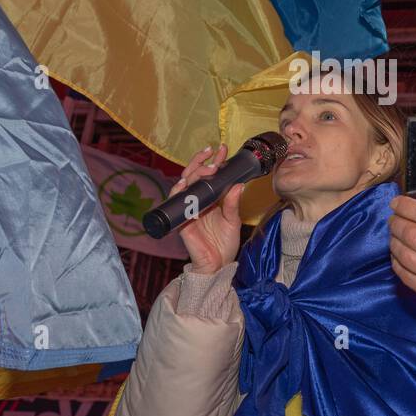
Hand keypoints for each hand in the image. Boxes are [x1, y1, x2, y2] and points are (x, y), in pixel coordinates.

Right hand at [169, 144, 244, 274]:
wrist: (219, 266)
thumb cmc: (225, 244)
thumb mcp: (233, 220)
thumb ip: (233, 203)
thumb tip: (239, 185)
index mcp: (208, 199)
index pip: (207, 175)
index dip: (212, 161)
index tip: (222, 149)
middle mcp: (196, 202)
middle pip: (191, 176)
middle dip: (201, 162)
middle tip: (213, 155)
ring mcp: (187, 211)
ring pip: (182, 185)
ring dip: (192, 174)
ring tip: (207, 168)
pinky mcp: (181, 222)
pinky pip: (176, 204)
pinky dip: (178, 193)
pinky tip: (184, 185)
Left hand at [388, 194, 415, 322]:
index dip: (406, 206)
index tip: (397, 202)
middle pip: (411, 235)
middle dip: (396, 222)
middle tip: (393, 217)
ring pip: (405, 256)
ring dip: (394, 241)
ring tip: (394, 233)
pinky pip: (406, 278)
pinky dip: (397, 262)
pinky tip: (398, 253)